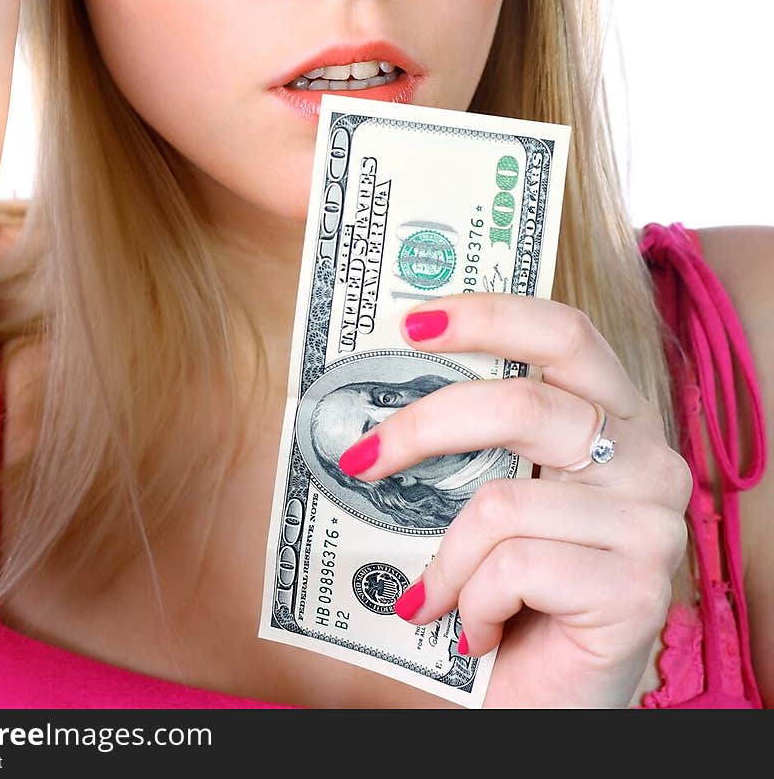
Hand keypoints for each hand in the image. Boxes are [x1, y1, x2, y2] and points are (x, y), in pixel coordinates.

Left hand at [336, 293, 692, 708]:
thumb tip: (390, 372)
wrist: (547, 700)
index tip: (411, 321)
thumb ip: (479, 438)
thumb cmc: (514, 588)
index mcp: (618, 417)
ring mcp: (652, 524)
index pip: (566, 333)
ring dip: (443, 559)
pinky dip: (469, 603)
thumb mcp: (498, 494)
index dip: (490, 314)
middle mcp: (650, 459)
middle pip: (523, 404)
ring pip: (503, 503)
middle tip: (361, 458)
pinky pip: (512, 568)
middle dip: (423, 427)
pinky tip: (476, 632)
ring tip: (430, 597)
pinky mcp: (638, 589)